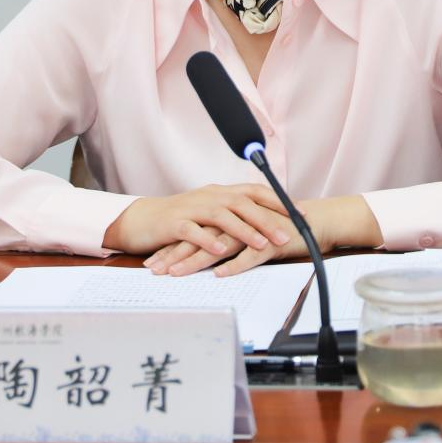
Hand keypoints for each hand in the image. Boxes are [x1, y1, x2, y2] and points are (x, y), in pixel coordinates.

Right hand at [101, 183, 292, 257]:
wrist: (142, 220)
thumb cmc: (180, 219)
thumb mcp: (210, 212)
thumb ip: (234, 214)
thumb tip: (266, 222)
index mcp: (220, 193)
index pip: (254, 191)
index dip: (278, 201)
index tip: (299, 213)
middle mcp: (209, 196)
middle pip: (242, 203)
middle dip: (266, 219)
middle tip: (286, 234)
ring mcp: (191, 209)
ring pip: (221, 216)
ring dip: (243, 230)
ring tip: (261, 244)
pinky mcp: (174, 224)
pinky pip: (193, 231)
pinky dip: (208, 239)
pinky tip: (220, 250)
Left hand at [144, 195, 384, 276]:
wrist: (313, 222)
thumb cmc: (278, 229)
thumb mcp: (246, 234)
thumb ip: (226, 240)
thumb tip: (204, 258)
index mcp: (227, 218)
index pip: (193, 233)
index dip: (172, 247)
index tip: (151, 262)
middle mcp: (235, 221)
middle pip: (198, 238)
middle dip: (174, 254)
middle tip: (154, 270)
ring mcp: (252, 230)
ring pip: (218, 245)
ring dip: (196, 260)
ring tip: (177, 274)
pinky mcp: (269, 241)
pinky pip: (249, 255)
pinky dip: (234, 264)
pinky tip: (219, 275)